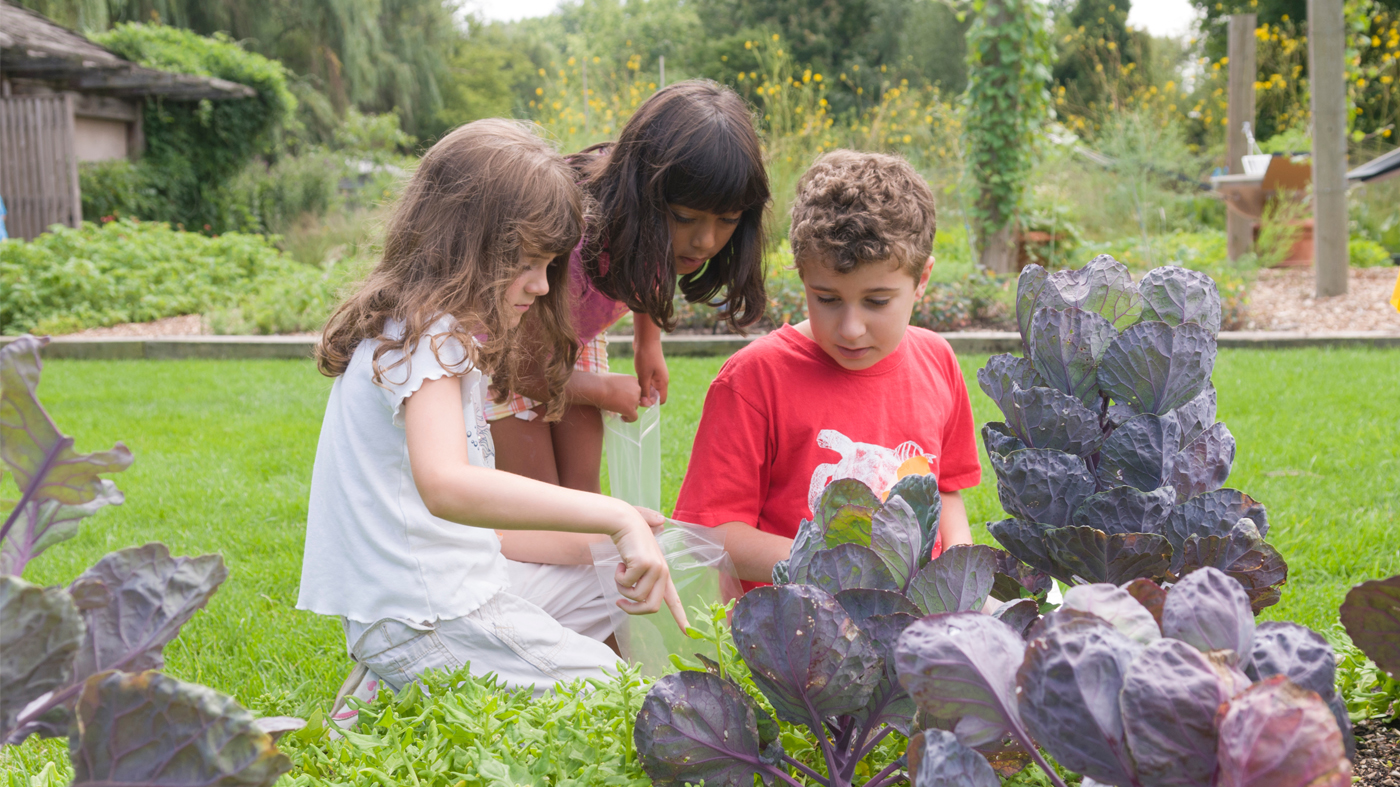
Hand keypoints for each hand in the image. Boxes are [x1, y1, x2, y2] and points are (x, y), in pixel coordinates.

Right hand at [597, 373, 641, 421]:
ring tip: (616, 408)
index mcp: (633, 380)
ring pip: (635, 407)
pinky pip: (634, 417)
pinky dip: (628, 419)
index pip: (635, 390)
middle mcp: (637, 388)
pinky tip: (621, 417)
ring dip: (627, 408)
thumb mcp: (615, 380)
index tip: (621, 398)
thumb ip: (622, 386)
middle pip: (636, 399)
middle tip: (618, 404)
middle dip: (629, 402)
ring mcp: (634, 399)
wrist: (596, 387)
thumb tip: (622, 394)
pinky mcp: (630, 409)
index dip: (629, 395)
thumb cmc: (600, 382)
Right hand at [610, 504, 688, 631]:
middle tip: (619, 604)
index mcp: (663, 575)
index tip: (688, 633)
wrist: (624, 522)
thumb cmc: (630, 542)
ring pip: (636, 597)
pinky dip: (618, 577)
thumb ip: (642, 577)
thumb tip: (643, 588)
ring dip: (621, 589)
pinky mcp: (644, 564)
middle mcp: (663, 572)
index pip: (674, 600)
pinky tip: (620, 563)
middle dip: (632, 610)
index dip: (680, 617)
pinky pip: (626, 584)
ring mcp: (655, 568)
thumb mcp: (639, 563)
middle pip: (651, 607)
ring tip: (620, 573)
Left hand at [633, 339, 668, 405]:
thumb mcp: (644, 375)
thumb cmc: (646, 357)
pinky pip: (647, 381)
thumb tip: (645, 403)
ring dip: (643, 390)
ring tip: (634, 389)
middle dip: (646, 397)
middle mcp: (661, 380)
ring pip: (650, 388)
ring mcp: (656, 375)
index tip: (641, 401)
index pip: (661, 400)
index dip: (652, 403)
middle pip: (655, 395)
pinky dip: (642, 383)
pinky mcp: (651, 370)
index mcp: (663, 382)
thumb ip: (645, 390)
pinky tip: (634, 382)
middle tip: (635, 395)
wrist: (646, 340)